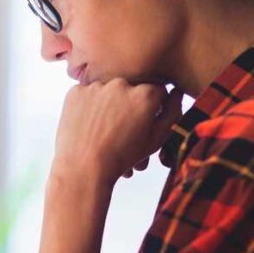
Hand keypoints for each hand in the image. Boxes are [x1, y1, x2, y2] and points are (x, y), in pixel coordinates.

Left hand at [53, 78, 183, 185]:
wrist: (84, 169)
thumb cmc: (123, 157)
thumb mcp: (156, 139)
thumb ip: (172, 113)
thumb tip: (177, 93)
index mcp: (146, 94)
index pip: (157, 91)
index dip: (152, 108)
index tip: (144, 121)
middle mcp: (122, 84)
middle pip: (131, 89)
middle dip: (129, 104)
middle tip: (122, 129)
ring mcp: (97, 86)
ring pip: (108, 90)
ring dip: (109, 104)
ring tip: (104, 130)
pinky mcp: (76, 91)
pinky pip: (87, 93)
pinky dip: (88, 106)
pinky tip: (89, 125)